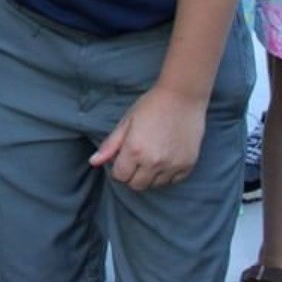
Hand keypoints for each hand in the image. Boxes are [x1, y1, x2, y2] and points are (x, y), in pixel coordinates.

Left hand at [88, 83, 205, 191]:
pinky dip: (168, 174)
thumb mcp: (126, 122)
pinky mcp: (187, 165)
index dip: (119, 168)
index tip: (123, 158)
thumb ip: (110, 145)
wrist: (182, 96)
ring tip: (152, 156)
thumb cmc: (151, 106)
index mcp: (134, 150)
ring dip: (150, 175)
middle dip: (132, 175)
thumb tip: (93, 162)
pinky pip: (173, 181)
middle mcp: (153, 162)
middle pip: (137, 185)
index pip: (120, 176)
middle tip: (137, 158)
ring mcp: (172, 165)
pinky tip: (166, 157)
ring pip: (155, 185)